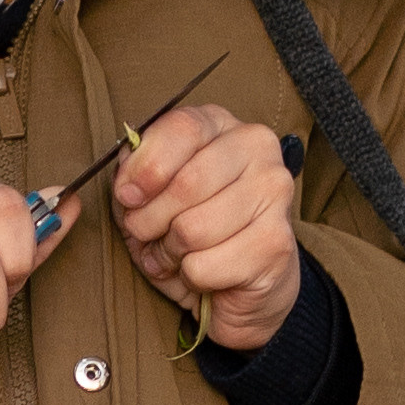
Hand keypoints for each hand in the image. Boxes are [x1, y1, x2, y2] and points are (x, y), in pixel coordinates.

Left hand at [113, 104, 300, 354]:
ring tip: (177, 254)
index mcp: (221, 124)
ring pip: (192, 229)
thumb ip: (135, 173)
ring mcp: (274, 194)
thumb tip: (129, 183)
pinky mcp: (277, 243)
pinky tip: (204, 273)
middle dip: (150, 220)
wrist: (239, 280)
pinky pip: (205, 267)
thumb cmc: (189, 226)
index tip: (127, 196)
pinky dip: (191, 278)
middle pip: (186, 183)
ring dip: (170, 252)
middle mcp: (257, 149)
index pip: (183, 129)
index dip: (145, 167)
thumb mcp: (150, 191)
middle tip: (147, 234)